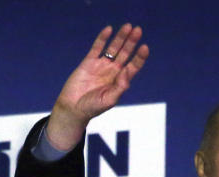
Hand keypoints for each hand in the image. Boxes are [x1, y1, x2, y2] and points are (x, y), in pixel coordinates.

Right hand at [45, 24, 149, 150]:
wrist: (73, 108)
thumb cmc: (93, 108)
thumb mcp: (110, 100)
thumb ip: (120, 86)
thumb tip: (127, 70)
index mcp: (120, 81)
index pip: (133, 66)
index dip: (140, 57)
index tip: (145, 47)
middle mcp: (113, 71)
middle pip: (125, 53)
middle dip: (132, 42)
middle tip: (138, 30)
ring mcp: (101, 65)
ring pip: (113, 48)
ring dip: (120, 37)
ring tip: (128, 26)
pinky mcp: (88, 62)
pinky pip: (97, 47)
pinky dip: (102, 38)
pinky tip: (109, 29)